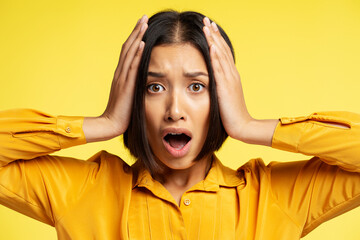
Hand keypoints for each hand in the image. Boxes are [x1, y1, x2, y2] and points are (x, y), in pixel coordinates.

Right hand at [83, 15, 147, 141]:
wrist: (111, 123)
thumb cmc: (122, 112)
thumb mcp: (129, 95)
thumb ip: (134, 86)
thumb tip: (143, 81)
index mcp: (121, 75)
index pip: (128, 52)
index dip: (135, 39)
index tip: (142, 27)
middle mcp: (120, 72)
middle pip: (128, 47)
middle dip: (136, 32)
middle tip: (143, 18)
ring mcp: (121, 78)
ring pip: (129, 53)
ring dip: (137, 37)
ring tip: (144, 24)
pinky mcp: (126, 85)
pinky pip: (132, 66)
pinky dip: (137, 54)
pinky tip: (143, 43)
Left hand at [202, 17, 277, 145]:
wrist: (242, 126)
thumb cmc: (232, 114)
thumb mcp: (225, 96)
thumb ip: (221, 87)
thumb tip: (213, 82)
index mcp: (231, 76)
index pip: (223, 54)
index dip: (216, 40)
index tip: (210, 29)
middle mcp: (232, 74)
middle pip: (222, 50)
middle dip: (214, 34)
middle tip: (207, 21)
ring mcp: (230, 79)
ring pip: (221, 55)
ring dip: (213, 40)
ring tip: (207, 27)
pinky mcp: (225, 87)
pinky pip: (220, 68)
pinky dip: (215, 56)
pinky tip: (211, 46)